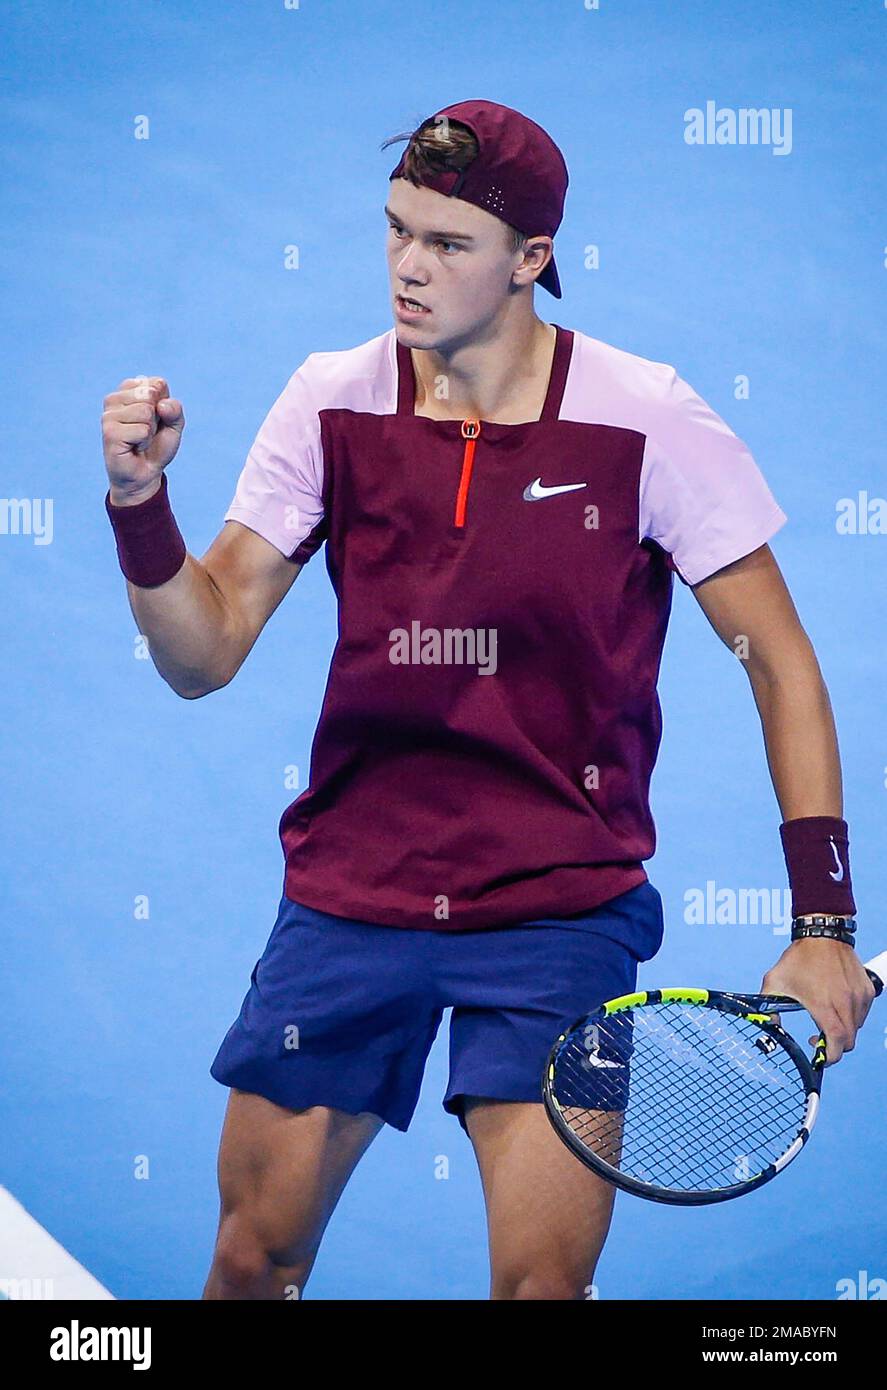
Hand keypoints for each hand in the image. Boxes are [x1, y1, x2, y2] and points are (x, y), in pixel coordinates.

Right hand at [102, 375, 185, 503]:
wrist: (145, 474)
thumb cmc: (156, 446)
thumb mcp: (174, 425)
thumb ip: (175, 409)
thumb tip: (162, 404)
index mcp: (128, 389)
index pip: (158, 384)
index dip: (165, 406)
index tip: (155, 420)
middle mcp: (114, 398)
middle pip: (150, 394)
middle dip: (157, 418)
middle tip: (147, 432)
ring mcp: (109, 415)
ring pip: (145, 411)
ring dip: (150, 431)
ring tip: (139, 440)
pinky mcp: (109, 432)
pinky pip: (142, 430)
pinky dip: (144, 442)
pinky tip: (134, 447)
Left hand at [760, 936, 876, 1065]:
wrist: (822, 934)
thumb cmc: (799, 957)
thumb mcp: (774, 982)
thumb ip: (768, 1007)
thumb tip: (767, 1027)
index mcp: (823, 1003)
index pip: (835, 1041)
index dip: (829, 1056)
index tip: (820, 1057)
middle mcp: (845, 1001)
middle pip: (848, 1040)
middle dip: (834, 1046)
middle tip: (818, 1039)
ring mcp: (859, 996)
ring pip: (857, 1027)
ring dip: (843, 1031)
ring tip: (826, 1018)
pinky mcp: (867, 990)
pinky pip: (862, 1013)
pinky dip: (853, 1016)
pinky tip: (837, 1005)